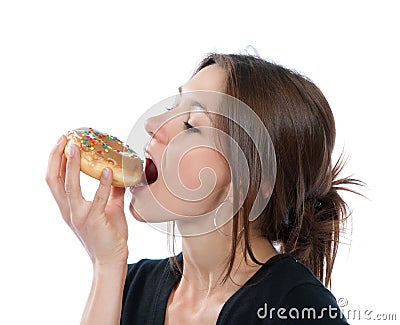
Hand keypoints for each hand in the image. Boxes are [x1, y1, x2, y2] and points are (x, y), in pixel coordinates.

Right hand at [46, 135, 128, 265]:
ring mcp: (79, 216)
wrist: (111, 260)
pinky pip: (98, 198)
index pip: (55, 179)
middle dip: (56, 157)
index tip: (63, 142)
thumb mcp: (110, 208)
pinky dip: (102, 183)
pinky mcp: (93, 221)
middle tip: (65, 138)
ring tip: (77, 147)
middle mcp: (69, 210)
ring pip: (69, 186)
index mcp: (69, 207)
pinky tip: (107, 170)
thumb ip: (112, 191)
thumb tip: (119, 174)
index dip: (55, 160)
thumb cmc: (109, 236)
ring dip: (71, 165)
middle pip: (53, 179)